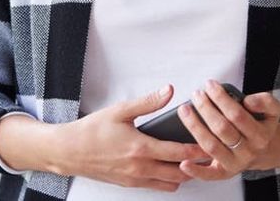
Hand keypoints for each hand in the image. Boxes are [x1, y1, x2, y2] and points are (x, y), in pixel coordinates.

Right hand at [56, 84, 209, 191]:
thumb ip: (148, 102)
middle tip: (207, 155)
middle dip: (196, 166)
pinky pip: (156, 187)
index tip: (209, 144)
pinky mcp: (129, 184)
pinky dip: (167, 180)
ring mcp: (134, 179)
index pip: (178, 152)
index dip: (197, 150)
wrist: (69, 152)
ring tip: (191, 161)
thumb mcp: (120, 111)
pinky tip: (170, 167)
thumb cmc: (92, 131)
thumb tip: (168, 91)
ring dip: (182, 175)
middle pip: (179, 173)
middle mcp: (140, 168)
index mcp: (140, 148)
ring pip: (169, 184)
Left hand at [177, 79, 279, 179]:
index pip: (237, 115)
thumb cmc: (260, 125)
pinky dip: (195, 171)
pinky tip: (183, 163)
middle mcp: (248, 152)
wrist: (264, 150)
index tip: (210, 85)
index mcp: (260, 135)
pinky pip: (209, 175)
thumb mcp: (272, 110)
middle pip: (221, 129)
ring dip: (195, 127)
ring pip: (211, 147)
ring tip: (184, 110)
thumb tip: (248, 101)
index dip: (221, 99)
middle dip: (206, 109)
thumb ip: (265, 101)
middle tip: (196, 94)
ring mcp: (235, 164)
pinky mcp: (224, 173)